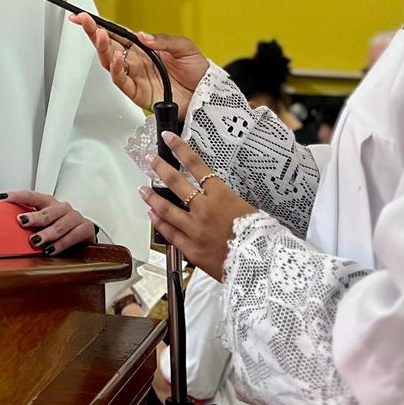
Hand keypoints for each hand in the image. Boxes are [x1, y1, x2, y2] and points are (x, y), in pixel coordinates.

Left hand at [0, 190, 96, 255]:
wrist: (84, 235)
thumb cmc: (57, 225)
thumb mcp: (38, 218)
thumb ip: (14, 210)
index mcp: (48, 202)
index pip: (32, 196)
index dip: (17, 196)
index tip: (2, 198)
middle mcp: (62, 207)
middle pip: (48, 211)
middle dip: (34, 217)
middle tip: (22, 222)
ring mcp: (75, 217)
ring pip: (60, 225)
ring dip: (47, 233)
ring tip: (35, 241)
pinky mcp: (85, 229)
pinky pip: (73, 236)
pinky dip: (61, 245)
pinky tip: (51, 250)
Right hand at [69, 12, 209, 119]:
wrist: (206, 95)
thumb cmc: (196, 71)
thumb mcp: (183, 47)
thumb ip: (162, 40)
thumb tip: (141, 35)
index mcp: (143, 48)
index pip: (117, 34)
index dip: (100, 25)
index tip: (85, 16)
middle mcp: (135, 62)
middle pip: (108, 46)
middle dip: (93, 33)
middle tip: (83, 20)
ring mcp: (135, 77)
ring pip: (109, 62)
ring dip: (102, 48)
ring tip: (99, 35)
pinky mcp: (138, 92)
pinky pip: (121, 80)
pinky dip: (116, 69)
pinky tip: (116, 57)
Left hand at [142, 131, 255, 280]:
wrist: (261, 265)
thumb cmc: (261, 237)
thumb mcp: (249, 209)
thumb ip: (229, 202)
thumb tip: (220, 198)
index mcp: (221, 195)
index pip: (196, 166)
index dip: (180, 149)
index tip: (169, 139)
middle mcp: (204, 209)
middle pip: (175, 183)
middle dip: (160, 168)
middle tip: (150, 160)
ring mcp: (194, 229)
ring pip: (165, 208)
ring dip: (151, 196)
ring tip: (142, 188)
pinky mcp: (190, 249)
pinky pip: (169, 232)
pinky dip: (158, 222)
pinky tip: (151, 215)